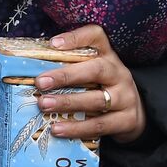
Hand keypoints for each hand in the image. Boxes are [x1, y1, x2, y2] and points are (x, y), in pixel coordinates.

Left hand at [33, 24, 146, 143]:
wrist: (135, 115)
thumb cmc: (103, 89)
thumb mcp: (93, 74)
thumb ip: (71, 68)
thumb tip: (32, 70)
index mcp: (109, 57)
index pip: (97, 37)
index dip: (76, 38)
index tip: (53, 44)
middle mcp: (119, 74)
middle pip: (96, 70)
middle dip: (66, 76)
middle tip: (41, 82)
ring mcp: (126, 97)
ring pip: (97, 100)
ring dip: (68, 103)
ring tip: (44, 105)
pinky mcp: (126, 121)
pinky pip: (99, 125)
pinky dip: (77, 128)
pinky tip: (57, 129)